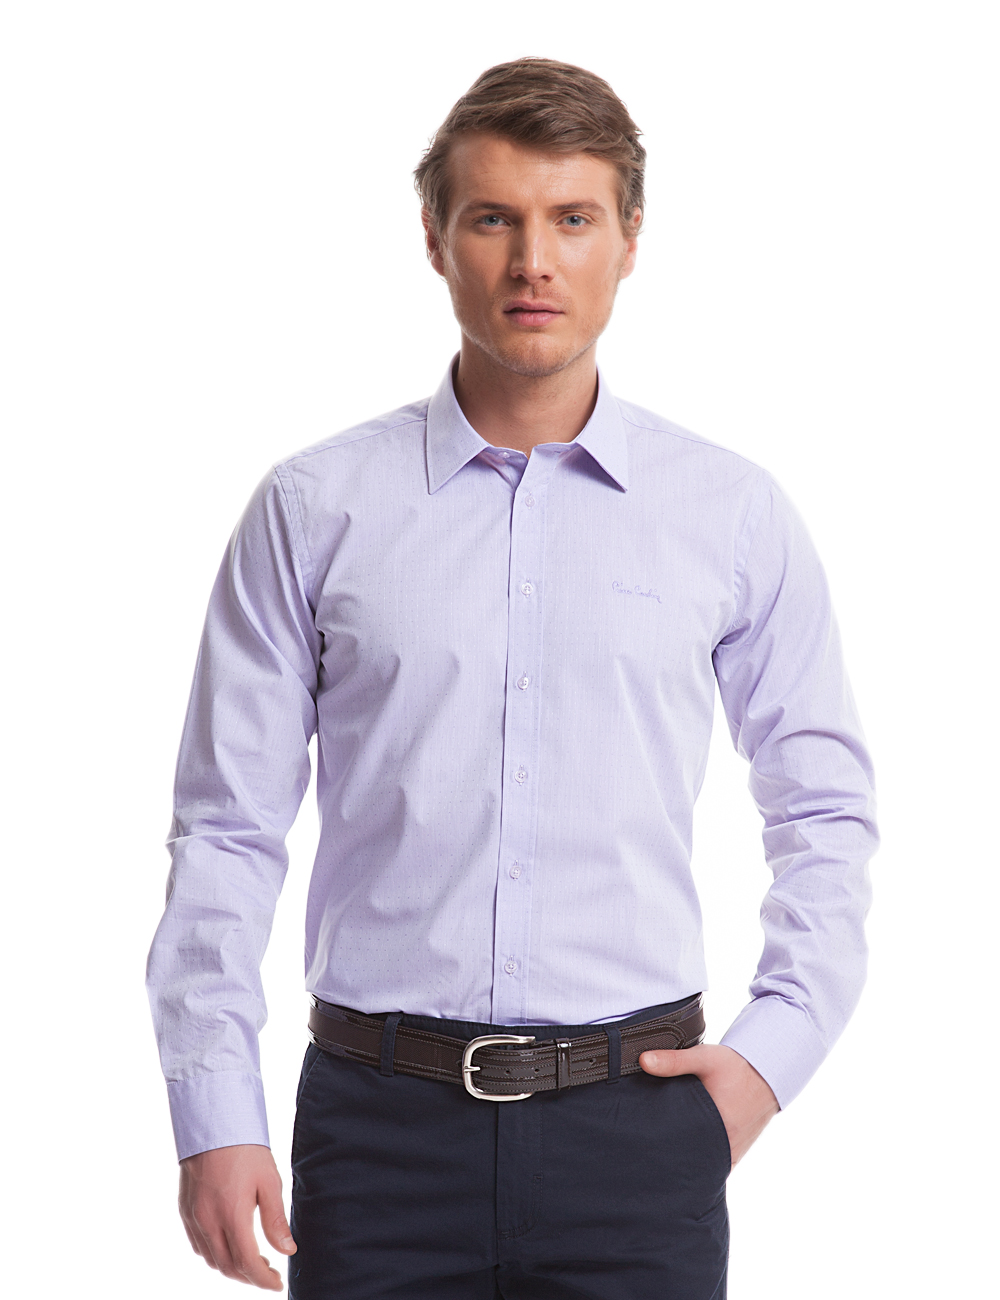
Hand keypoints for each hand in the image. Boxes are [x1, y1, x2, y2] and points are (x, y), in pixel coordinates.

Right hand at [179, 1143, 296, 1289]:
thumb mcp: (269, 1181)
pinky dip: (214, 1255)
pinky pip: (198, 1246)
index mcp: (232, 1215)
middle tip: (268, 1272)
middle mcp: (208, 1222)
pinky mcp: (185, 1210)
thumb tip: (287, 1250)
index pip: (248, 1264)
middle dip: (249, 1277)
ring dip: (232, 1268)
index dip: (263, 1280)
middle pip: (228, 1267)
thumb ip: (276, 1220)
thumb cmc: (245, 1148)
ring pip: (211, 1260)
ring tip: (253, 1261)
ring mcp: (193, 1217)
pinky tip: (229, 1246)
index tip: (277, 1284)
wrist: (214, 1122)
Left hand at [639, 1043, 778, 1167]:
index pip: (683, 1147)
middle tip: (649, 1148)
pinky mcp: (735, 1152)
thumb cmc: (736, 1066)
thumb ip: (674, 1060)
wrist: (767, 1074)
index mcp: (719, 1125)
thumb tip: (643, 1061)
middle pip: (691, 1159)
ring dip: (686, 1159)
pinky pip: (713, 1164)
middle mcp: (727, 1144)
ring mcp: (732, 1152)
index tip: (647, 1143)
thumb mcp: (705, 1058)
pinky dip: (700, 1160)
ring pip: (702, 1165)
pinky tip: (684, 1153)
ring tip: (663, 1152)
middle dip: (671, 1155)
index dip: (664, 1147)